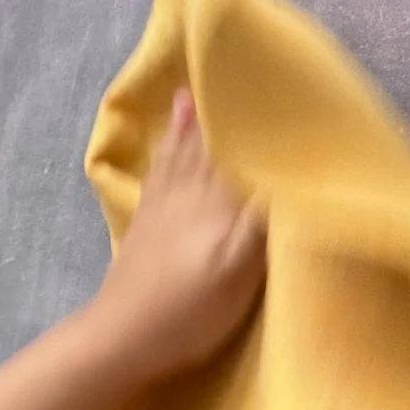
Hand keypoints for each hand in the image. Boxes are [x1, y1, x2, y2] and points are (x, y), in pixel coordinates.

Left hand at [90, 89, 265, 385]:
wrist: (121, 337)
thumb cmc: (189, 311)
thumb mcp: (240, 271)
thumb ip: (263, 219)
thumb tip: (288, 173)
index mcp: (220, 204)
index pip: (246, 153)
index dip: (263, 126)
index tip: (279, 89)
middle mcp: (191, 194)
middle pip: (214, 146)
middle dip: (227, 114)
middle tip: (235, 73)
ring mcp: (164, 206)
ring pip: (183, 152)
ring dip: (192, 122)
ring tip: (193, 91)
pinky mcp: (145, 222)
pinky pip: (160, 170)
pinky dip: (169, 146)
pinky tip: (172, 134)